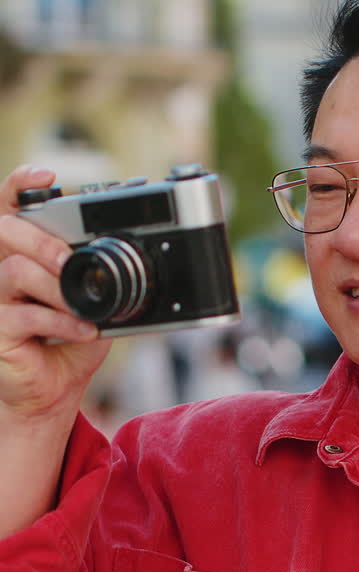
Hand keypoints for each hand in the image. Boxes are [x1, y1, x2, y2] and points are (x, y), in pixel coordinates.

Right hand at [0, 165, 108, 417]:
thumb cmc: (70, 344)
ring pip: (15, 270)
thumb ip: (100, 278)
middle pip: (6, 230)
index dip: (20, 185)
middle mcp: (2, 270)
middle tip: (70, 259)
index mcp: (23, 255)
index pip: (10, 208)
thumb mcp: (94, 304)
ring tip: (84, 306)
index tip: (47, 176)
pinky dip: (61, 321)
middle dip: (43, 241)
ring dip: (56, 287)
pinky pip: (23, 314)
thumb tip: (132, 255)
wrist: (55, 394)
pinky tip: (84, 330)